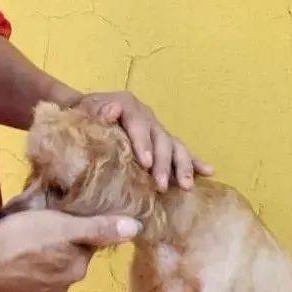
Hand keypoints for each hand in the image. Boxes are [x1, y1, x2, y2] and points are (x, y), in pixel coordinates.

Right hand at [0, 209, 140, 291]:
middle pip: (68, 261)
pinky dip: (24, 275)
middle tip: (41, 228)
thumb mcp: (63, 225)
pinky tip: (13, 262)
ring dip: (42, 261)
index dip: (76, 230)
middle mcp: (63, 288)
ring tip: (24, 244)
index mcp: (77, 269)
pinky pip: (28, 285)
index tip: (60, 219)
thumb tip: (137, 228)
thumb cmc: (23, 238)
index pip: (86, 246)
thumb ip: (99, 227)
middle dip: (59, 247)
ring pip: (48, 274)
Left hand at [74, 91, 212, 191]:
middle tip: (162, 185)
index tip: (146, 164)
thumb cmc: (81, 114)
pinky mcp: (162, 139)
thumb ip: (95, 112)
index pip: (138, 125)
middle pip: (160, 138)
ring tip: (186, 186)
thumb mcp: (82, 109)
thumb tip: (111, 111)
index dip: (143, 144)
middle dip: (163, 163)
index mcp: (127, 105)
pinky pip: (180, 150)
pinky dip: (195, 161)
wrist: (84, 110)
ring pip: (174, 146)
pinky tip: (210, 172)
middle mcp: (146, 115)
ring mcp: (156, 128)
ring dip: (182, 166)